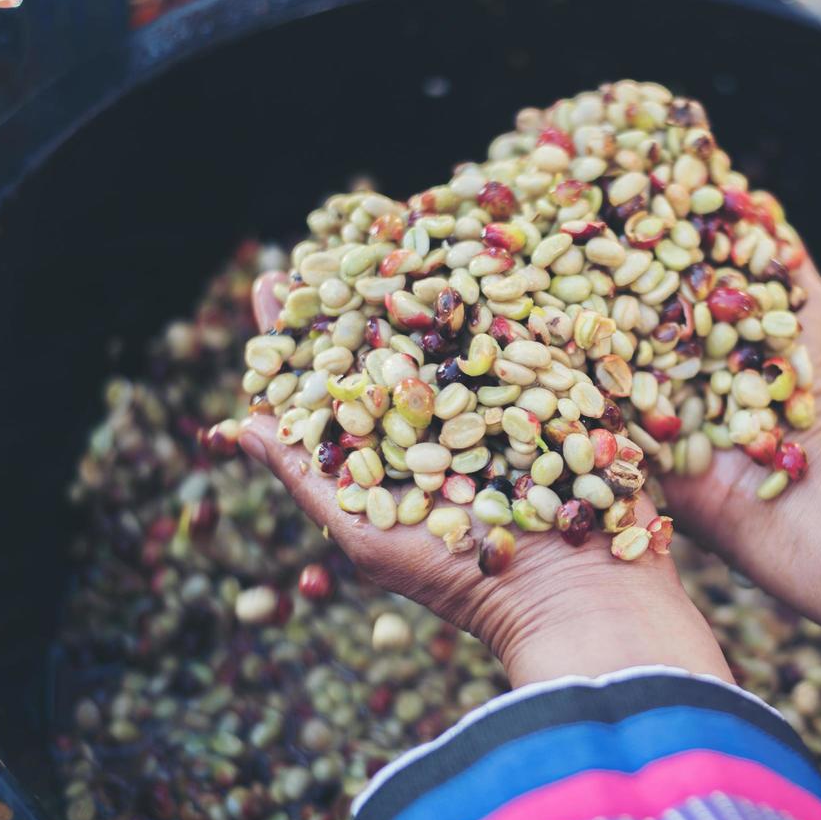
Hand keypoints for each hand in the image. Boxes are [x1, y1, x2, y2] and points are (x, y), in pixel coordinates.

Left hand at [242, 274, 730, 687]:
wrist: (586, 594)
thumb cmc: (471, 579)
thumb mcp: (370, 536)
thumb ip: (308, 478)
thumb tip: (235, 424)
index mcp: (390, 458)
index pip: (333, 388)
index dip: (299, 340)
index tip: (269, 287)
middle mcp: (441, 427)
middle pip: (392, 348)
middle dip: (359, 294)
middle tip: (329, 238)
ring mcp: (502, 408)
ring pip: (458, 333)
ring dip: (428, 280)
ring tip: (392, 225)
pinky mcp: (559, 397)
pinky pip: (526, 337)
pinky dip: (506, 294)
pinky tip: (484, 247)